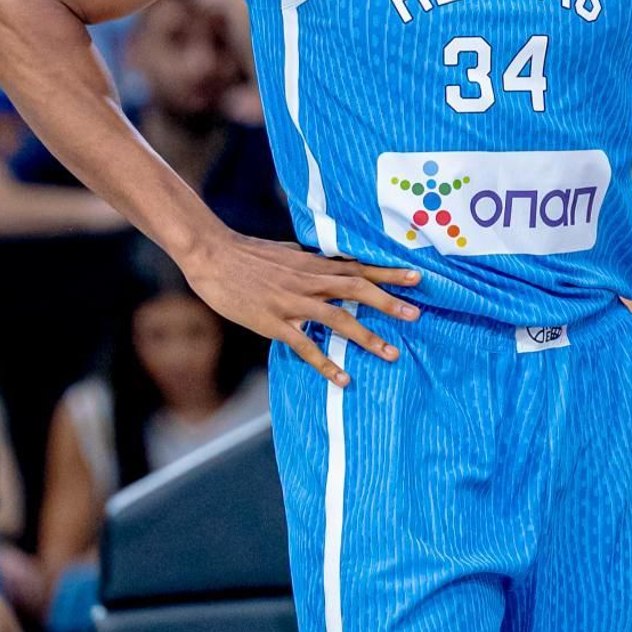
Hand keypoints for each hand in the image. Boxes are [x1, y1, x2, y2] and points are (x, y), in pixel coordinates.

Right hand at [179, 227, 421, 387]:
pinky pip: (305, 345)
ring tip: (392, 353)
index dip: (389, 273)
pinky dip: (325, 363)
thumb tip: (329, 262)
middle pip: (357, 290)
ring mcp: (292, 302)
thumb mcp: (287, 252)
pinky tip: (343, 378)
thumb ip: (310, 261)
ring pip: (338, 319)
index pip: (359, 267)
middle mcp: (309, 281)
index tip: (417, 277)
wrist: (213, 255)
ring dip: (367, 336)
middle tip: (416, 315)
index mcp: (313, 264)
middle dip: (389, 303)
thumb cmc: (249, 254)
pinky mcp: (274, 322)